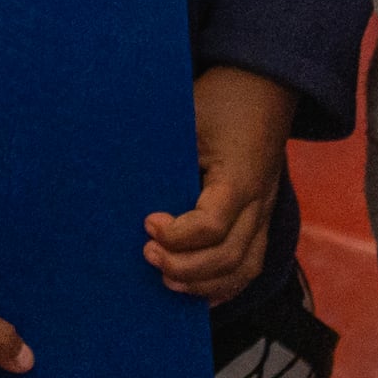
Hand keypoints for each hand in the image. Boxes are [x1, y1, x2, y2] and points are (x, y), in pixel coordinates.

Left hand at [144, 67, 293, 300]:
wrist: (265, 87)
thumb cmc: (222, 98)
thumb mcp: (189, 114)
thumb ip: (161, 146)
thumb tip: (112, 167)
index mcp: (240, 176)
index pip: (212, 224)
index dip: (176, 234)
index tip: (148, 222)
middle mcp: (259, 202)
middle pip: (227, 257)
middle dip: (184, 266)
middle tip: (147, 253)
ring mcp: (265, 213)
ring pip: (243, 269)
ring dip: (202, 284)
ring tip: (165, 278)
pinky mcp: (262, 218)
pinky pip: (251, 265)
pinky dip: (223, 285)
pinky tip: (193, 290)